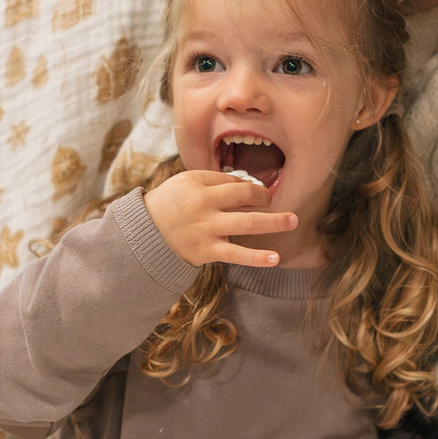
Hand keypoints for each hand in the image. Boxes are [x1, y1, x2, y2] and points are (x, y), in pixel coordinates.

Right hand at [143, 171, 297, 267]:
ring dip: (273, 222)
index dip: (250, 187)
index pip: (233, 182)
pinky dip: (257, 257)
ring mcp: (206, 229)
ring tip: (293, 221)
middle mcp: (202, 204)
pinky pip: (236, 255)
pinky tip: (275, 258)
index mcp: (197, 184)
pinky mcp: (207, 251)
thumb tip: (247, 185)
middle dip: (264, 198)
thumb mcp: (185, 182)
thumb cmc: (170, 204)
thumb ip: (214, 180)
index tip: (256, 194)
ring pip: (246, 224)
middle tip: (274, 202)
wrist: (144, 235)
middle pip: (243, 196)